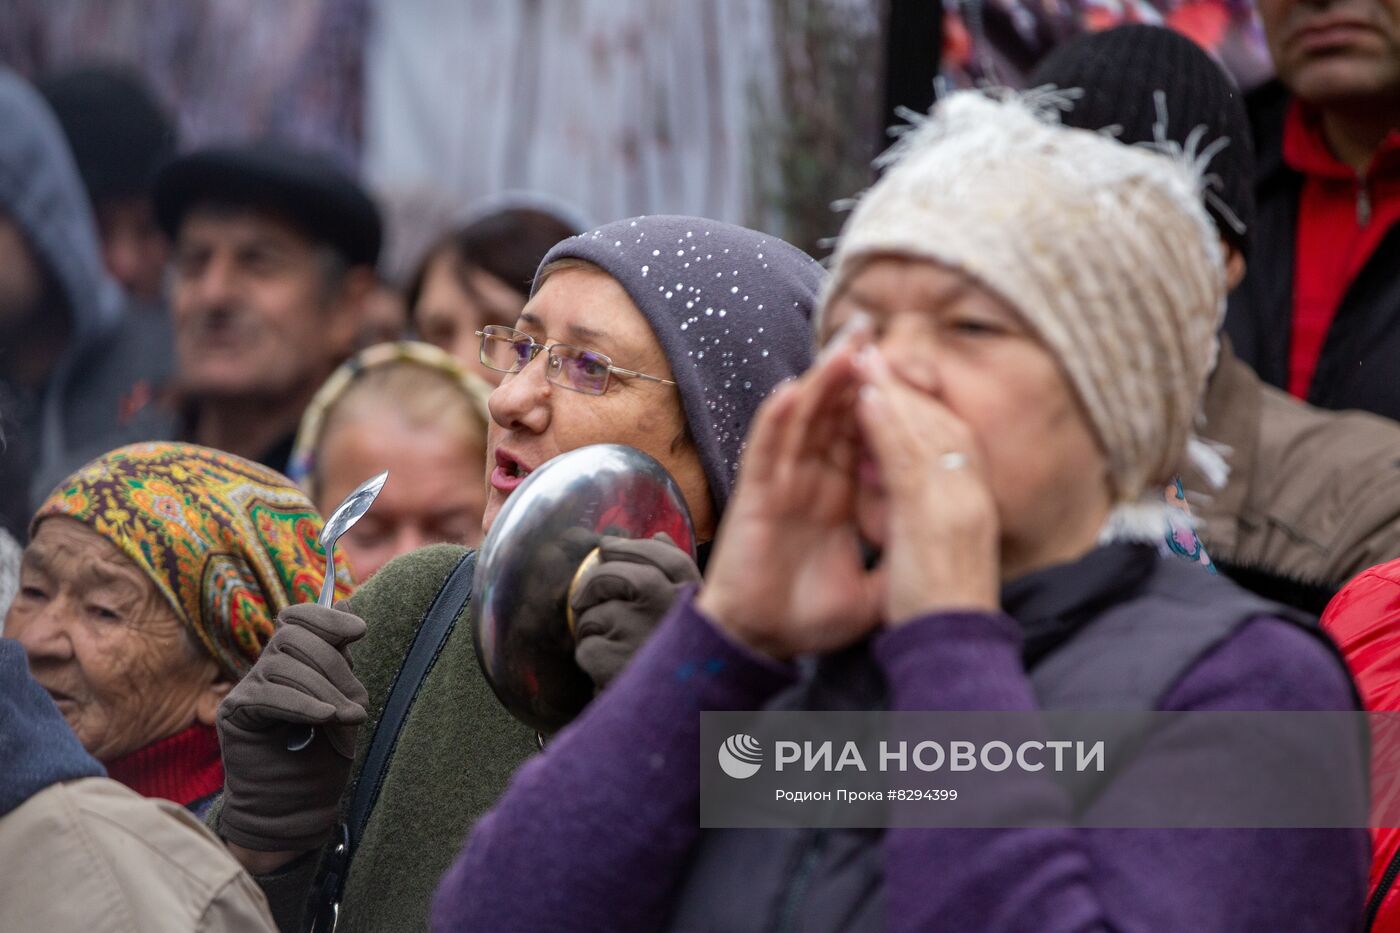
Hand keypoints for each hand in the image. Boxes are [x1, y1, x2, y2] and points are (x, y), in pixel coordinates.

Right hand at [217, 603, 368, 853]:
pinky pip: (267, 695)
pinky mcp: (236, 715)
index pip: (298, 618)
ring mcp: (247, 689)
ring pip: (282, 664)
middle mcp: (266, 669)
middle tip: (355, 704)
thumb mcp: (342, 702)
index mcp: (293, 660)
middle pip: (292, 637)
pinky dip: (301, 704)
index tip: (359, 631)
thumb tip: (346, 605)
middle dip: (332, 666)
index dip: (326, 618)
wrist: (296, 807)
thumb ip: (340, 660)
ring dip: (323, 690)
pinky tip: (323, 719)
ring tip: (347, 718)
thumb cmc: (322, 756)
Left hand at [570, 533, 701, 688]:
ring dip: (591, 630)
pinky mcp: (616, 660)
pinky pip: (587, 647)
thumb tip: (659, 534)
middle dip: (594, 585)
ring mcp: (642, 630)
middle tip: (586, 600)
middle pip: (614, 574)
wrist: (679, 727)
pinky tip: (611, 672)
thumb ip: (677, 574)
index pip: (662, 553)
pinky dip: (590, 659)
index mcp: (696, 594)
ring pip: (593, 613)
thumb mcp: (692, 616)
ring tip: (614, 650)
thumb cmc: (684, 666)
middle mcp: (671, 605)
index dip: (628, 547)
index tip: (607, 547)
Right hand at [697, 340, 883, 658]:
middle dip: (852, 371)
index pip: (864, 437)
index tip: (907, 366)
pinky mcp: (757, 498)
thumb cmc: (808, 617)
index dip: (881, 402)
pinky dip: (777, 420)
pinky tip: (792, 390)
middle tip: (872, 326)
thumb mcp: (874, 590)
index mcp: (839, 496)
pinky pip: (767, 451)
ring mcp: (783, 485)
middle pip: (834, 415)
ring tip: (844, 342)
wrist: (762, 644)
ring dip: (821, 380)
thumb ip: (900, 561)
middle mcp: (811, 481)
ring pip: (804, 421)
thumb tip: (939, 551)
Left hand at [855, 346, 998, 621]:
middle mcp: (972, 495)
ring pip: (925, 431)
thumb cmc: (942, 611)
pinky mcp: (933, 515)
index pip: (951, 438)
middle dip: (906, 386)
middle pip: (941, 423)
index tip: (892, 378)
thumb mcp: (939, 554)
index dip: (921, 404)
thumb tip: (914, 498)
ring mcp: (958, 502)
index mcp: (974, 503)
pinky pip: (908, 458)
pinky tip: (866, 399)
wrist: (952, 650)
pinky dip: (888, 424)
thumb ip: (929, 519)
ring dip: (893, 391)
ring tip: (864, 360)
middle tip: (874, 351)